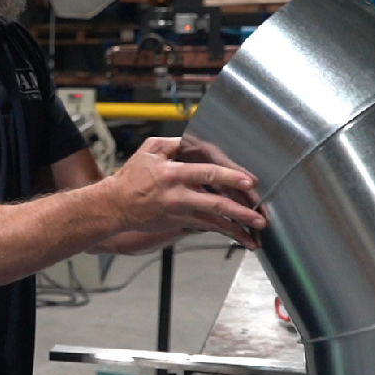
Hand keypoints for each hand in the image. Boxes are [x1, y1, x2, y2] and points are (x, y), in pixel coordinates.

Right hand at [105, 137, 264, 249]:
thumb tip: (200, 137)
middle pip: (214, 203)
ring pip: (214, 221)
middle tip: (259, 215)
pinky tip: (243, 237)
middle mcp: (179, 195)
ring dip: (237, 228)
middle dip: (239, 211)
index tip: (248, 182)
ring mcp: (181, 212)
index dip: (228, 177)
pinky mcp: (181, 222)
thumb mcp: (150, 150)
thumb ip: (176, 143)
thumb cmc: (132, 176)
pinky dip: (227, 232)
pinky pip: (208, 228)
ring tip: (257, 233)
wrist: (115, 206)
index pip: (205, 174)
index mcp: (172, 173)